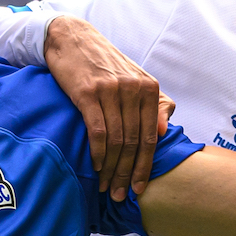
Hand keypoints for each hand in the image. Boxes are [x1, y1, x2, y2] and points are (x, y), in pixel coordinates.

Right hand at [43, 15, 174, 200]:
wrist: (72, 39)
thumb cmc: (103, 64)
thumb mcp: (134, 79)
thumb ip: (153, 104)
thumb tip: (164, 131)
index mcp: (149, 88)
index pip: (150, 136)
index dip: (145, 166)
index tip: (139, 188)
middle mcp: (133, 88)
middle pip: (134, 142)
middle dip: (128, 173)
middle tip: (120, 195)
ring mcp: (111, 90)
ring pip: (116, 140)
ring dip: (112, 169)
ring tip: (106, 187)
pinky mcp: (88, 92)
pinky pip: (97, 131)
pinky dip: (98, 153)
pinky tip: (95, 167)